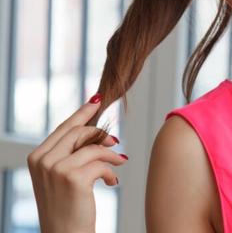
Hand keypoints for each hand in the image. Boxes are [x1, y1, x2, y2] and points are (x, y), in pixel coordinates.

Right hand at [26, 95, 127, 232]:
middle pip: (79, 132)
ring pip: (93, 147)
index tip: (96, 101)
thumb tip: (96, 130)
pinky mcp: (73, 178)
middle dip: (101, 134)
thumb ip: (71, 153)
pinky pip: (101, 163)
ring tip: (118, 163)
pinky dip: (111, 172)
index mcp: (36, 157)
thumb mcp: (62, 176)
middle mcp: (43, 160)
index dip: (82, 114)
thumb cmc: (67, 206)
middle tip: (115, 141)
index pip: (63, 128)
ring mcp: (56, 168)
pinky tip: (111, 182)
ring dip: (111, 155)